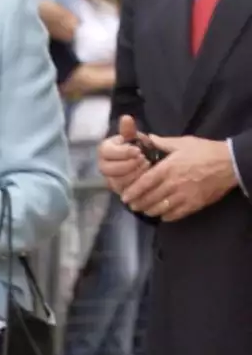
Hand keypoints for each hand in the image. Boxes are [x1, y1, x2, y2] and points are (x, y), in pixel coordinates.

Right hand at [97, 114, 149, 194]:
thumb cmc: (137, 147)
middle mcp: (103, 166)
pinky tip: (148, 177)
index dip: (122, 153)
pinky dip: (138, 185)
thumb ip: (128, 129)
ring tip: (147, 166)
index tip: (137, 150)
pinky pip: (126, 191)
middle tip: (144, 159)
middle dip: (128, 165)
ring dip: (134, 174)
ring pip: (117, 181)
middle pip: (108, 170)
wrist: (143, 161)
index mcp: (104, 150)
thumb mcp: (134, 137)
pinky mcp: (120, 191)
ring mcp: (110, 180)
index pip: (105, 152)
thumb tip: (126, 118)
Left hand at [121, 133, 238, 220]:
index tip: (125, 197)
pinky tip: (162, 214)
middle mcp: (173, 184)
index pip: (144, 183)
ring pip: (159, 209)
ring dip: (149, 210)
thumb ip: (163, 143)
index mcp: (168, 168)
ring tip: (145, 209)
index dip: (132, 192)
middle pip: (149, 199)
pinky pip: (174, 215)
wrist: (229, 164)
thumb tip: (147, 138)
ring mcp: (183, 196)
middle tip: (133, 205)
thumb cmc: (205, 151)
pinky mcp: (193, 205)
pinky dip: (165, 216)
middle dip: (138, 203)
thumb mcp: (183, 143)